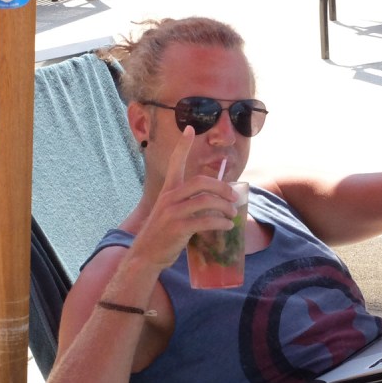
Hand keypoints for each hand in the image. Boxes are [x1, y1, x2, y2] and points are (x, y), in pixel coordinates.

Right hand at [128, 127, 236, 270]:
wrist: (146, 254)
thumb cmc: (163, 233)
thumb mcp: (170, 211)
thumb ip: (187, 202)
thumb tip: (215, 200)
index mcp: (168, 191)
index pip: (175, 162)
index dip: (182, 146)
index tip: (190, 128)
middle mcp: (169, 197)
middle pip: (200, 181)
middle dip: (221, 187)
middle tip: (234, 196)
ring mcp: (172, 212)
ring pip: (206, 201)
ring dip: (225, 207)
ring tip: (233, 213)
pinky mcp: (178, 228)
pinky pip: (205, 221)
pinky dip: (221, 223)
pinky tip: (228, 226)